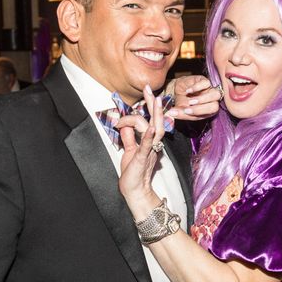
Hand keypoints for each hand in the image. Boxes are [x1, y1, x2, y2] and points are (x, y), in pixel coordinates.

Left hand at [117, 85, 165, 217]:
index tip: (137, 103)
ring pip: (156, 130)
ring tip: (154, 101)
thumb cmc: (133, 173)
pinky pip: (148, 146)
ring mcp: (149, 150)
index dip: (144, 110)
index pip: (150, 121)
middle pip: (157, 120)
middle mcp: (153, 144)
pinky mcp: (143, 158)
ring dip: (154, 115)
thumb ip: (128, 137)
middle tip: (150, 89)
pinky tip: (151, 128)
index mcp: (149, 141)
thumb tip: (124, 124)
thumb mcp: (129, 151)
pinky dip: (148, 136)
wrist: (135, 192)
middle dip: (153, 104)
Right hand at [167, 75, 221, 120]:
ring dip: (202, 99)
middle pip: (214, 106)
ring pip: (215, 95)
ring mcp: (211, 90)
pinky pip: (207, 83)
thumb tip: (171, 114)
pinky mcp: (206, 81)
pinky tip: (188, 91)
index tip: (186, 111)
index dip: (198, 113)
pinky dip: (197, 87)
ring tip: (189, 101)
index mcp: (209, 111)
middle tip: (187, 108)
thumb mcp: (181, 109)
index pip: (209, 114)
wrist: (180, 89)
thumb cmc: (183, 102)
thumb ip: (179, 113)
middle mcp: (213, 101)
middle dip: (200, 109)